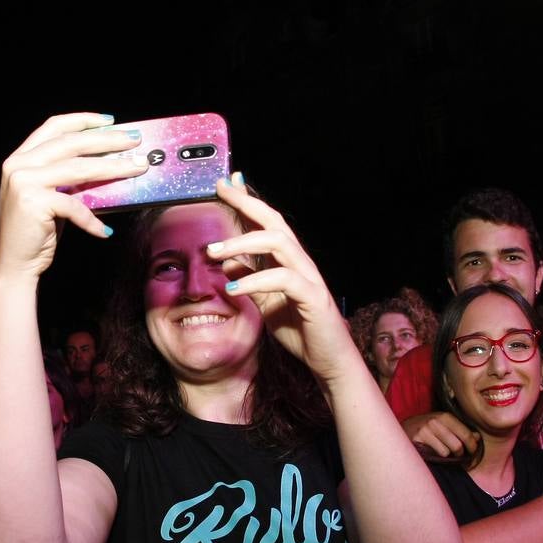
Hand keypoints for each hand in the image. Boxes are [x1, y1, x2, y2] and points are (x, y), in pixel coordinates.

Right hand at [0, 113, 145, 280]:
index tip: (111, 121)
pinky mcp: (33, 202)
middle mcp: (18, 164)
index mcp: (21, 158)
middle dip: (107, 139)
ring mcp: (23, 182)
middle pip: (71, 142)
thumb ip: (69, 179)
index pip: (54, 127)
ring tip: (137, 167)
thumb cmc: (37, 232)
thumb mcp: (52, 197)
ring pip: (79, 168)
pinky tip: (105, 231)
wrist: (15, 265)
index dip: (83, 120)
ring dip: (113, 167)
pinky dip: (92, 220)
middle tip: (135, 140)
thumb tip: (110, 164)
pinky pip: (75, 206)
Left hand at [205, 175, 359, 383]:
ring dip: (243, 243)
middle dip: (246, 204)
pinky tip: (234, 288)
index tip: (226, 183)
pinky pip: (283, 280)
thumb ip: (250, 279)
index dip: (248, 201)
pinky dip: (256, 281)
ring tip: (214, 251)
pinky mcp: (313, 298)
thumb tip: (228, 260)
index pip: (267, 223)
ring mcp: (309, 278)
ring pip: (279, 244)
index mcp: (289, 261)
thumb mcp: (265, 303)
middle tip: (219, 193)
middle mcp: (301, 262)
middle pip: (274, 222)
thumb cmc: (300, 329)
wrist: (327, 360)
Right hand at [403, 412, 479, 457]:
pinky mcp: (418, 439)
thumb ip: (460, 430)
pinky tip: (433, 452)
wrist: (403, 428)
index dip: (472, 446)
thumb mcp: (444, 425)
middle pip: (458, 445)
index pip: (466, 434)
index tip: (473, 452)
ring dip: (447, 456)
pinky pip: (436, 454)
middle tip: (459, 456)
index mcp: (445, 416)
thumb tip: (477, 437)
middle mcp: (436, 421)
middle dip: (460, 454)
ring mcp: (425, 430)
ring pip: (447, 452)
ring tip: (444, 452)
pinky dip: (437, 456)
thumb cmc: (427, 427)